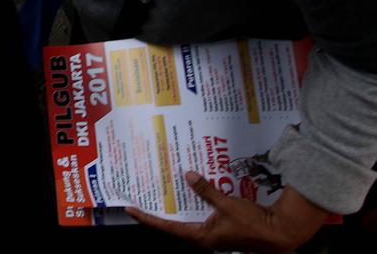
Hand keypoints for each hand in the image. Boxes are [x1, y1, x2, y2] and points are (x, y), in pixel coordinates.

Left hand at [127, 172, 329, 252]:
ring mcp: (215, 233)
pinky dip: (197, 202)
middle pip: (176, 223)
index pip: (168, 227)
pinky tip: (194, 190)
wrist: (281, 232)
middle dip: (161, 210)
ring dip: (179, 204)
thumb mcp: (227, 204)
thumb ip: (206, 190)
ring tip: (165, 190)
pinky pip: (204, 214)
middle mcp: (205, 237)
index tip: (131, 209)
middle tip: (145, 196)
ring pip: (190, 217)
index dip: (148, 218)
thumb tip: (188, 175)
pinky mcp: (224, 227)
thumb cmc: (253, 223)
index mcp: (202, 237)